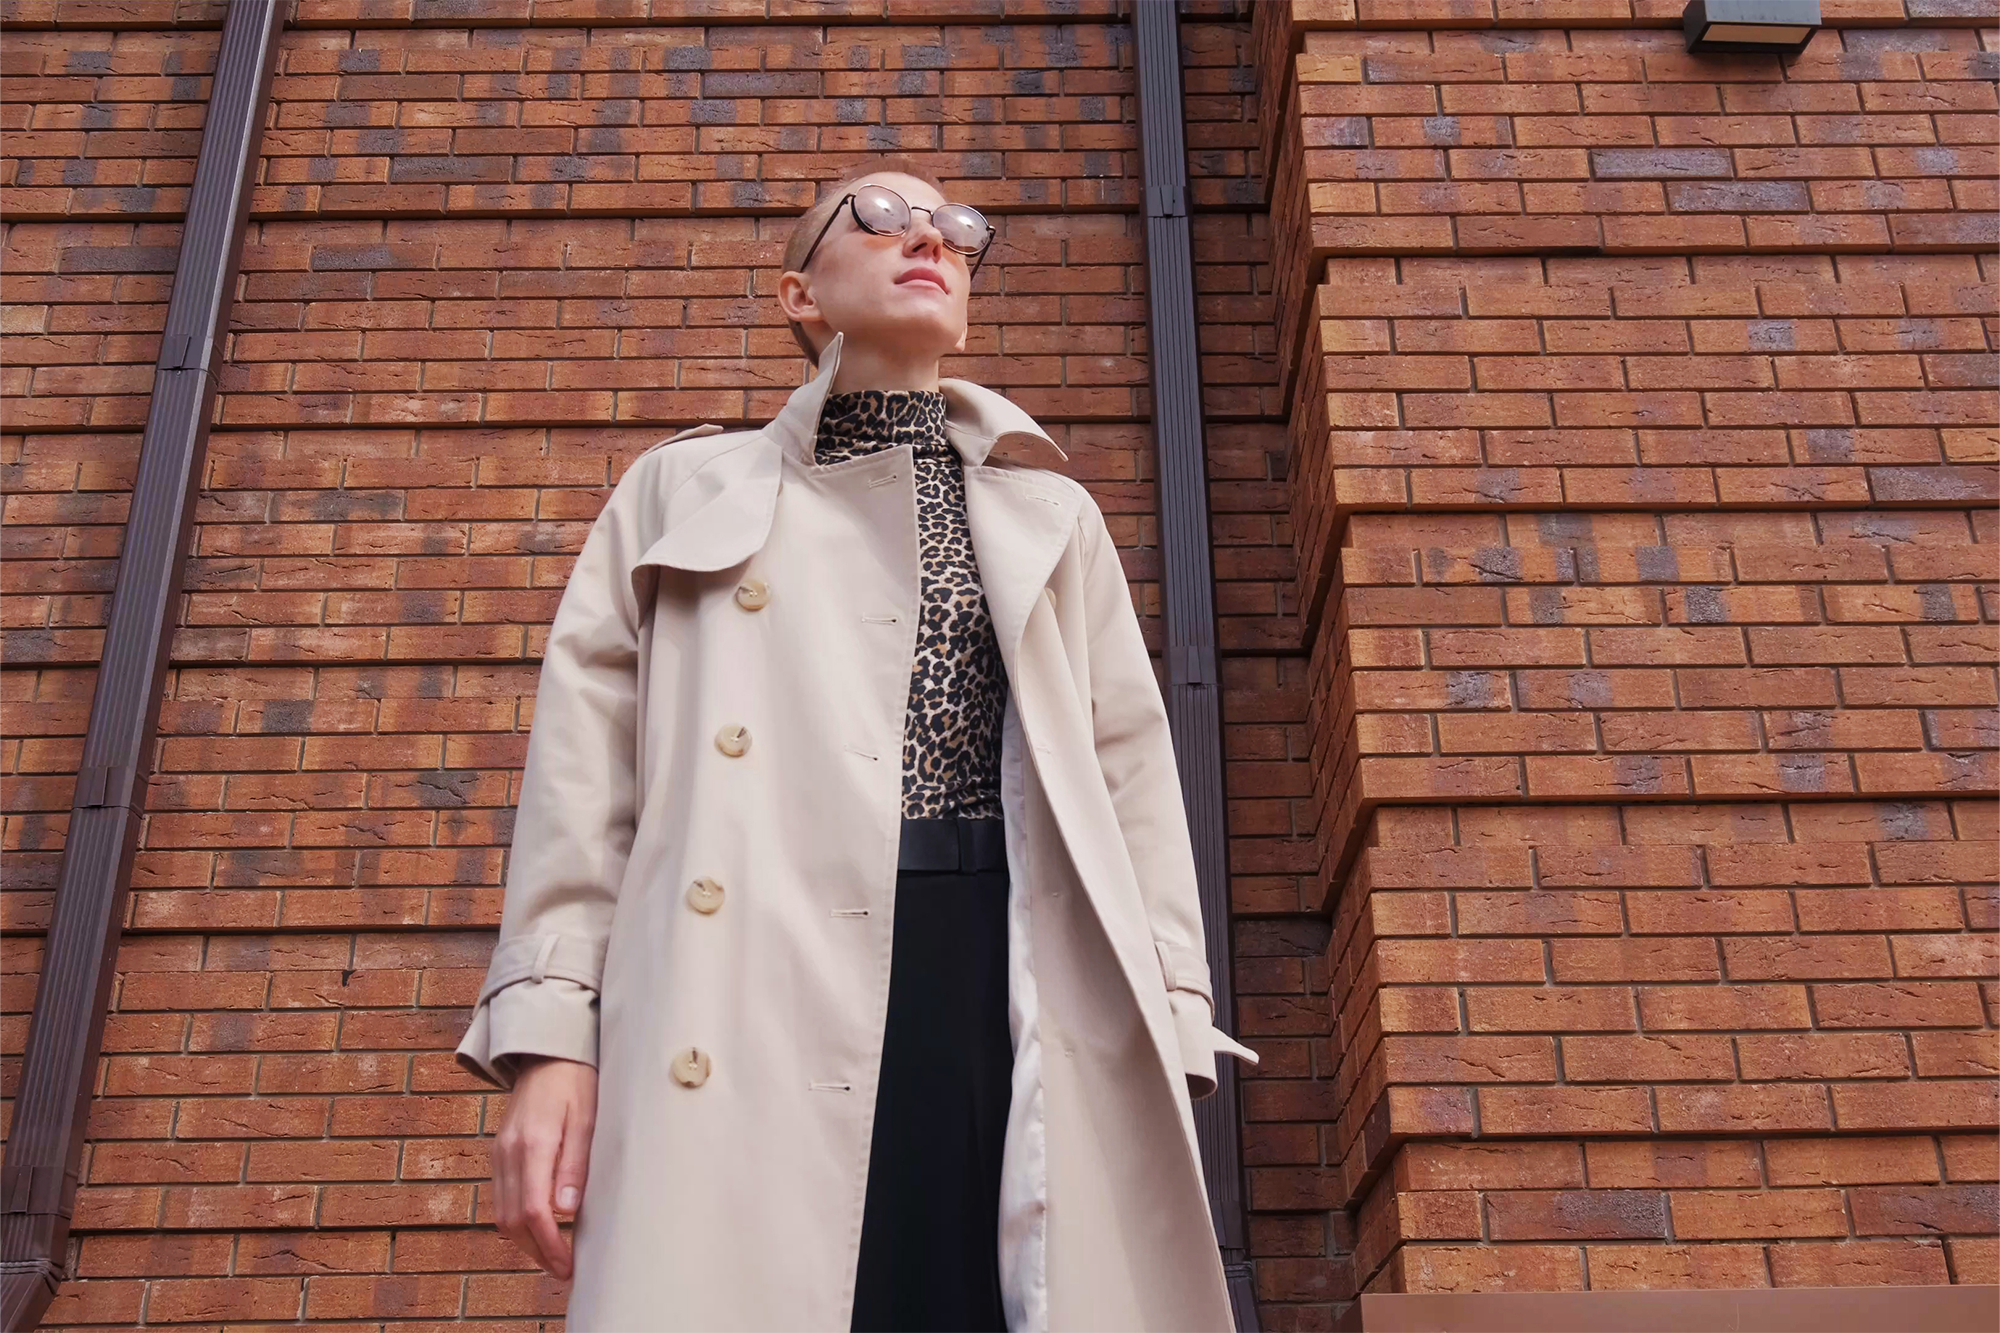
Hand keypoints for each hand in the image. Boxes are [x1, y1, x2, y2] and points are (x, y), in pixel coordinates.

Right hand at [492, 1054, 597, 1280]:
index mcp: (532, 1144)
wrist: (548, 1053)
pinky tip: (539, 1228)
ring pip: (502, 1214)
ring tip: (554, 1256)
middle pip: (513, 1221)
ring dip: (525, 1241)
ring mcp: (499, 1153)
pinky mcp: (499, 1153)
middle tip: (564, 1269)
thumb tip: (567, 1210)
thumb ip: (576, 1164)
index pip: (534, 1211)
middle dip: (537, 1252)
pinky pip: (501, 1198)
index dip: (550, 1245)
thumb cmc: (576, 1081)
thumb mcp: (587, 1118)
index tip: (569, 1264)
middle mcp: (508, 1153)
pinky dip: (517, 1221)